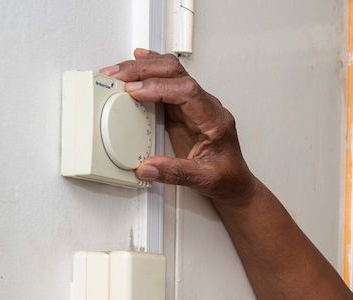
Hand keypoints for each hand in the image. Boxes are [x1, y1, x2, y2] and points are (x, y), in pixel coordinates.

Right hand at [100, 49, 256, 205]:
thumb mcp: (203, 179)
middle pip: (177, 74)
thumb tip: (147, 167)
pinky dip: (148, 73)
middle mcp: (206, 106)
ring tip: (118, 71)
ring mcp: (194, 105)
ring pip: (170, 73)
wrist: (234, 180)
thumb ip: (174, 172)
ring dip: (143, 69)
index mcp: (215, 120)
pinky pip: (166, 82)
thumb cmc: (226, 176)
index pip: (188, 91)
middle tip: (119, 75)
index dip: (159, 87)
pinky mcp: (183, 109)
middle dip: (145, 70)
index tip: (135, 91)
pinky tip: (136, 66)